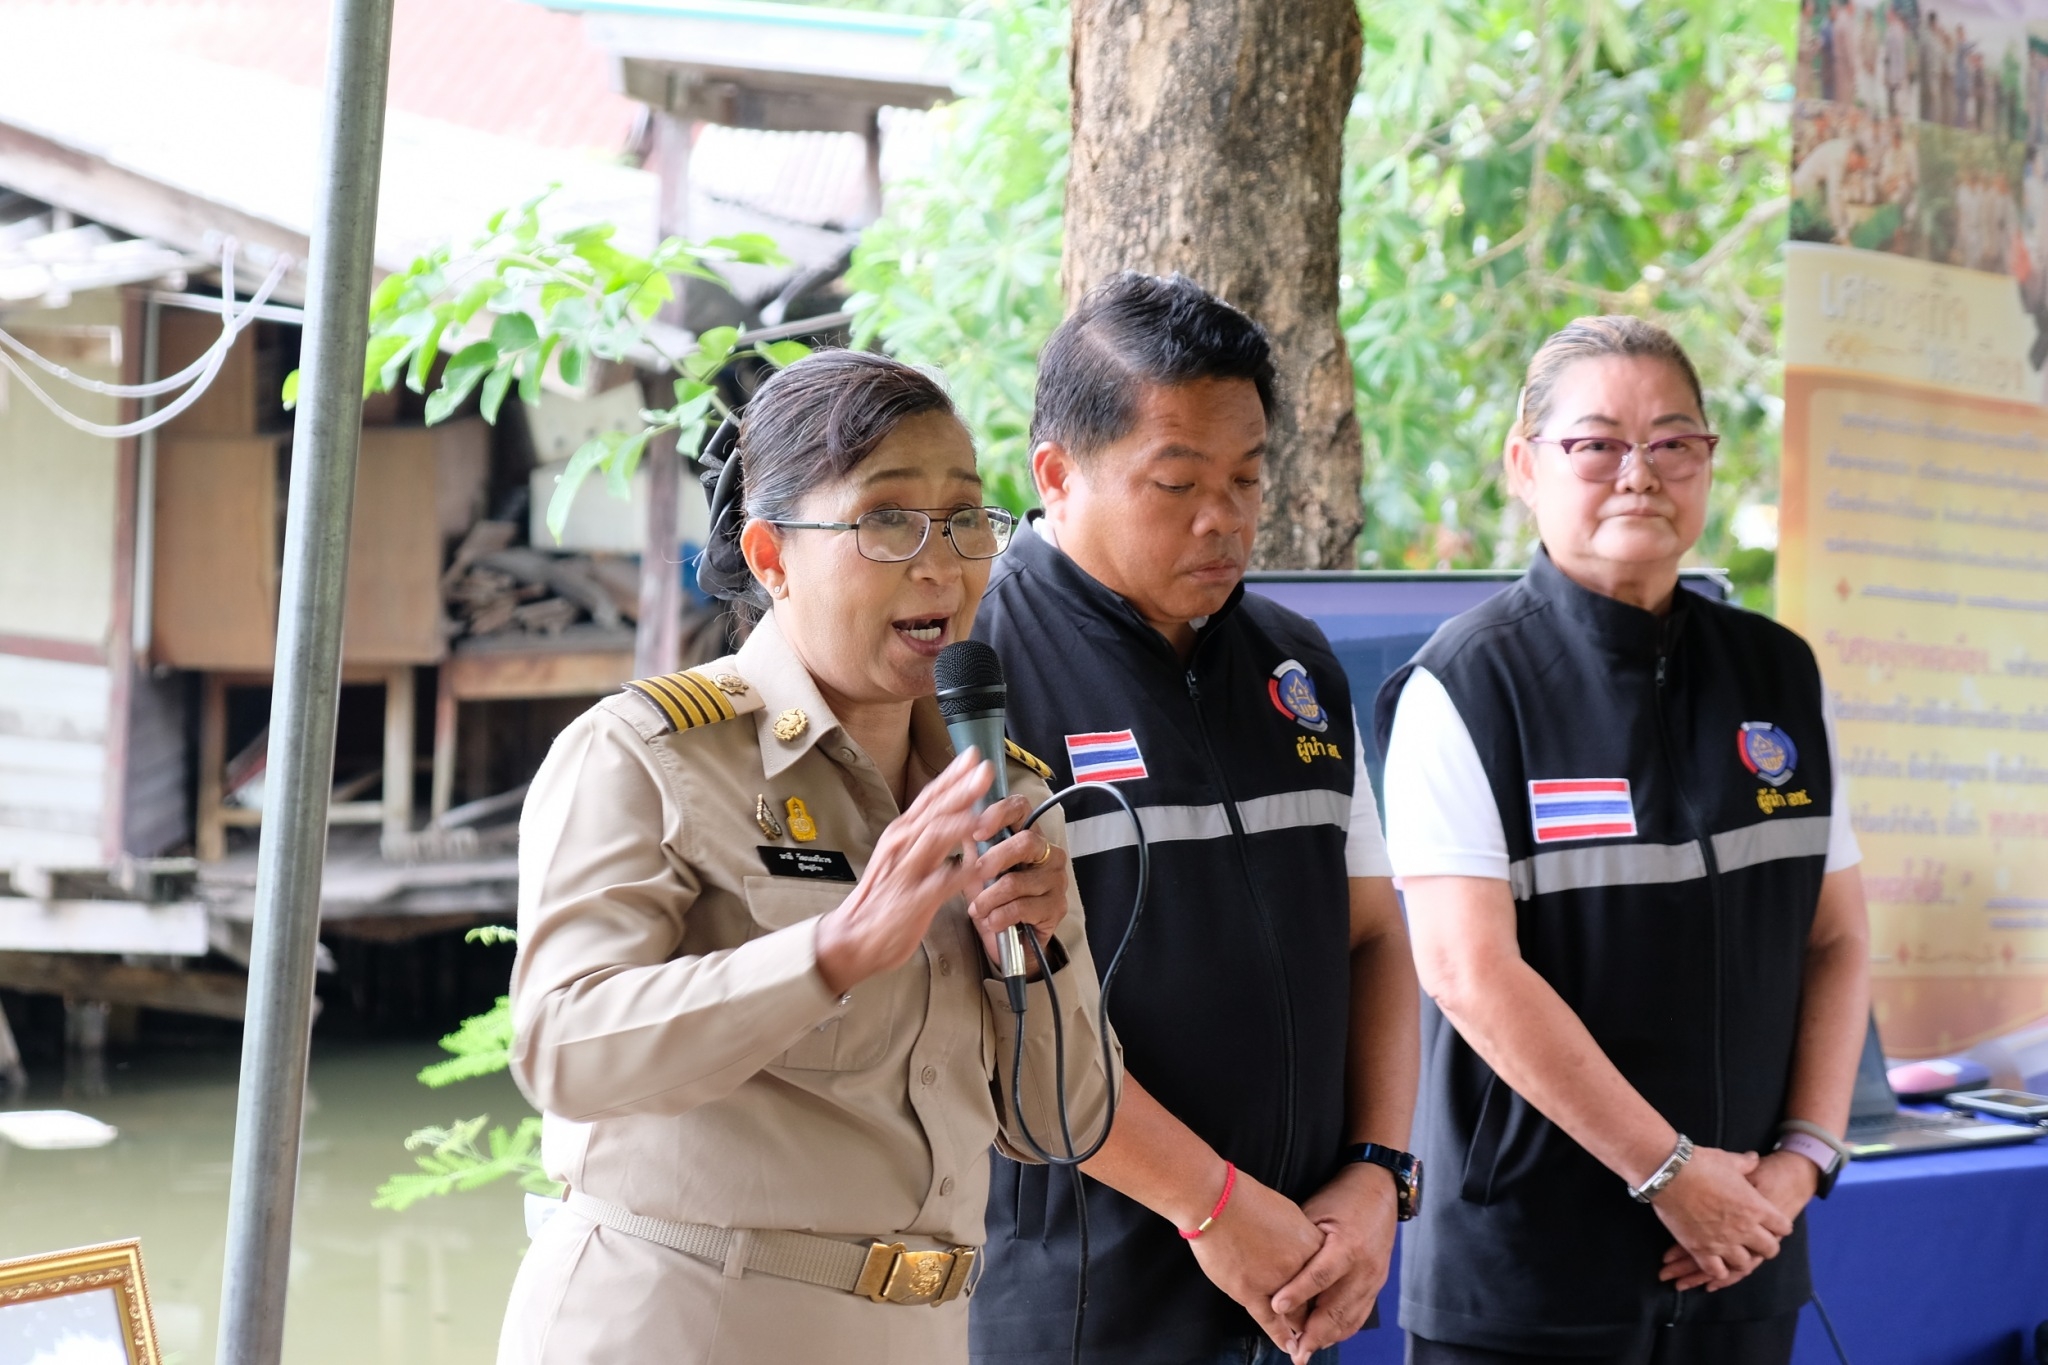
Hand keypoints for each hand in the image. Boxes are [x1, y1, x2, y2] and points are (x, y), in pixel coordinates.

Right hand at [814, 751, 992, 994]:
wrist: (852, 936)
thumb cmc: (881, 896)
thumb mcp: (901, 857)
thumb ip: (925, 836)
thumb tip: (954, 812)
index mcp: (901, 834)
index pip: (930, 798)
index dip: (952, 776)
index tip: (974, 757)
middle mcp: (902, 846)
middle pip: (934, 811)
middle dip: (961, 789)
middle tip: (985, 770)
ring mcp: (906, 872)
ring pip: (935, 839)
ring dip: (961, 823)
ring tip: (984, 810)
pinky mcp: (913, 900)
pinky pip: (941, 884)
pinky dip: (960, 874)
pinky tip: (978, 866)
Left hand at [964, 794, 1069, 971]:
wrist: (1009, 939)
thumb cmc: (994, 896)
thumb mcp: (977, 867)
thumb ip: (970, 842)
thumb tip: (953, 817)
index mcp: (1029, 834)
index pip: (1020, 808)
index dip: (998, 814)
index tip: (977, 833)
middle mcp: (1049, 853)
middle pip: (1026, 842)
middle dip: (994, 859)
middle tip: (975, 874)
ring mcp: (1056, 880)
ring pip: (1016, 881)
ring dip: (989, 898)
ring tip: (977, 909)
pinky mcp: (1057, 907)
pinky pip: (1022, 908)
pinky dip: (1000, 916)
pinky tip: (992, 921)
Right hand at [1183, 1166, 1325, 1350]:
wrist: (1215, 1201)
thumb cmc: (1245, 1199)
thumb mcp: (1286, 1212)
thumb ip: (1298, 1237)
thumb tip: (1301, 1249)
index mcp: (1311, 1243)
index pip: (1328, 1277)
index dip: (1325, 1292)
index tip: (1324, 1300)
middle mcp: (1300, 1266)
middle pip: (1315, 1299)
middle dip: (1315, 1313)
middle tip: (1317, 1326)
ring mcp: (1277, 1282)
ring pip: (1295, 1314)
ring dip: (1300, 1327)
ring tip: (1306, 1342)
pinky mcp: (1251, 1293)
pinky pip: (1271, 1322)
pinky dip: (1281, 1337)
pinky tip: (1290, 1348)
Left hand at [1270, 1162, 1398, 1362]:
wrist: (1378, 1192)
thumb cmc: (1340, 1199)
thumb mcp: (1316, 1211)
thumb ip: (1301, 1242)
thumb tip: (1275, 1267)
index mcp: (1347, 1244)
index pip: (1320, 1274)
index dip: (1298, 1293)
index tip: (1276, 1308)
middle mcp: (1365, 1266)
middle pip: (1338, 1306)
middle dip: (1314, 1332)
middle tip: (1295, 1352)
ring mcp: (1374, 1279)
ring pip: (1350, 1317)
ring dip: (1327, 1337)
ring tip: (1306, 1352)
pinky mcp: (1377, 1285)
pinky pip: (1360, 1315)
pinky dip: (1342, 1330)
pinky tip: (1326, 1339)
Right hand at [1660, 1149, 1817, 1291]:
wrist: (1668, 1173)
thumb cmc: (1701, 1163)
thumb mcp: (1728, 1160)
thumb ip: (1745, 1164)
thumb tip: (1754, 1158)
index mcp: (1756, 1207)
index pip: (1783, 1227)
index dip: (1778, 1226)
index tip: (1771, 1224)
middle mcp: (1744, 1229)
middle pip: (1769, 1250)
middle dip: (1766, 1246)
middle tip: (1757, 1242)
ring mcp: (1723, 1242)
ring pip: (1744, 1264)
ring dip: (1742, 1259)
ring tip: (1735, 1254)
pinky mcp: (1701, 1250)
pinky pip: (1717, 1271)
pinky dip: (1718, 1270)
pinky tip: (1715, 1264)